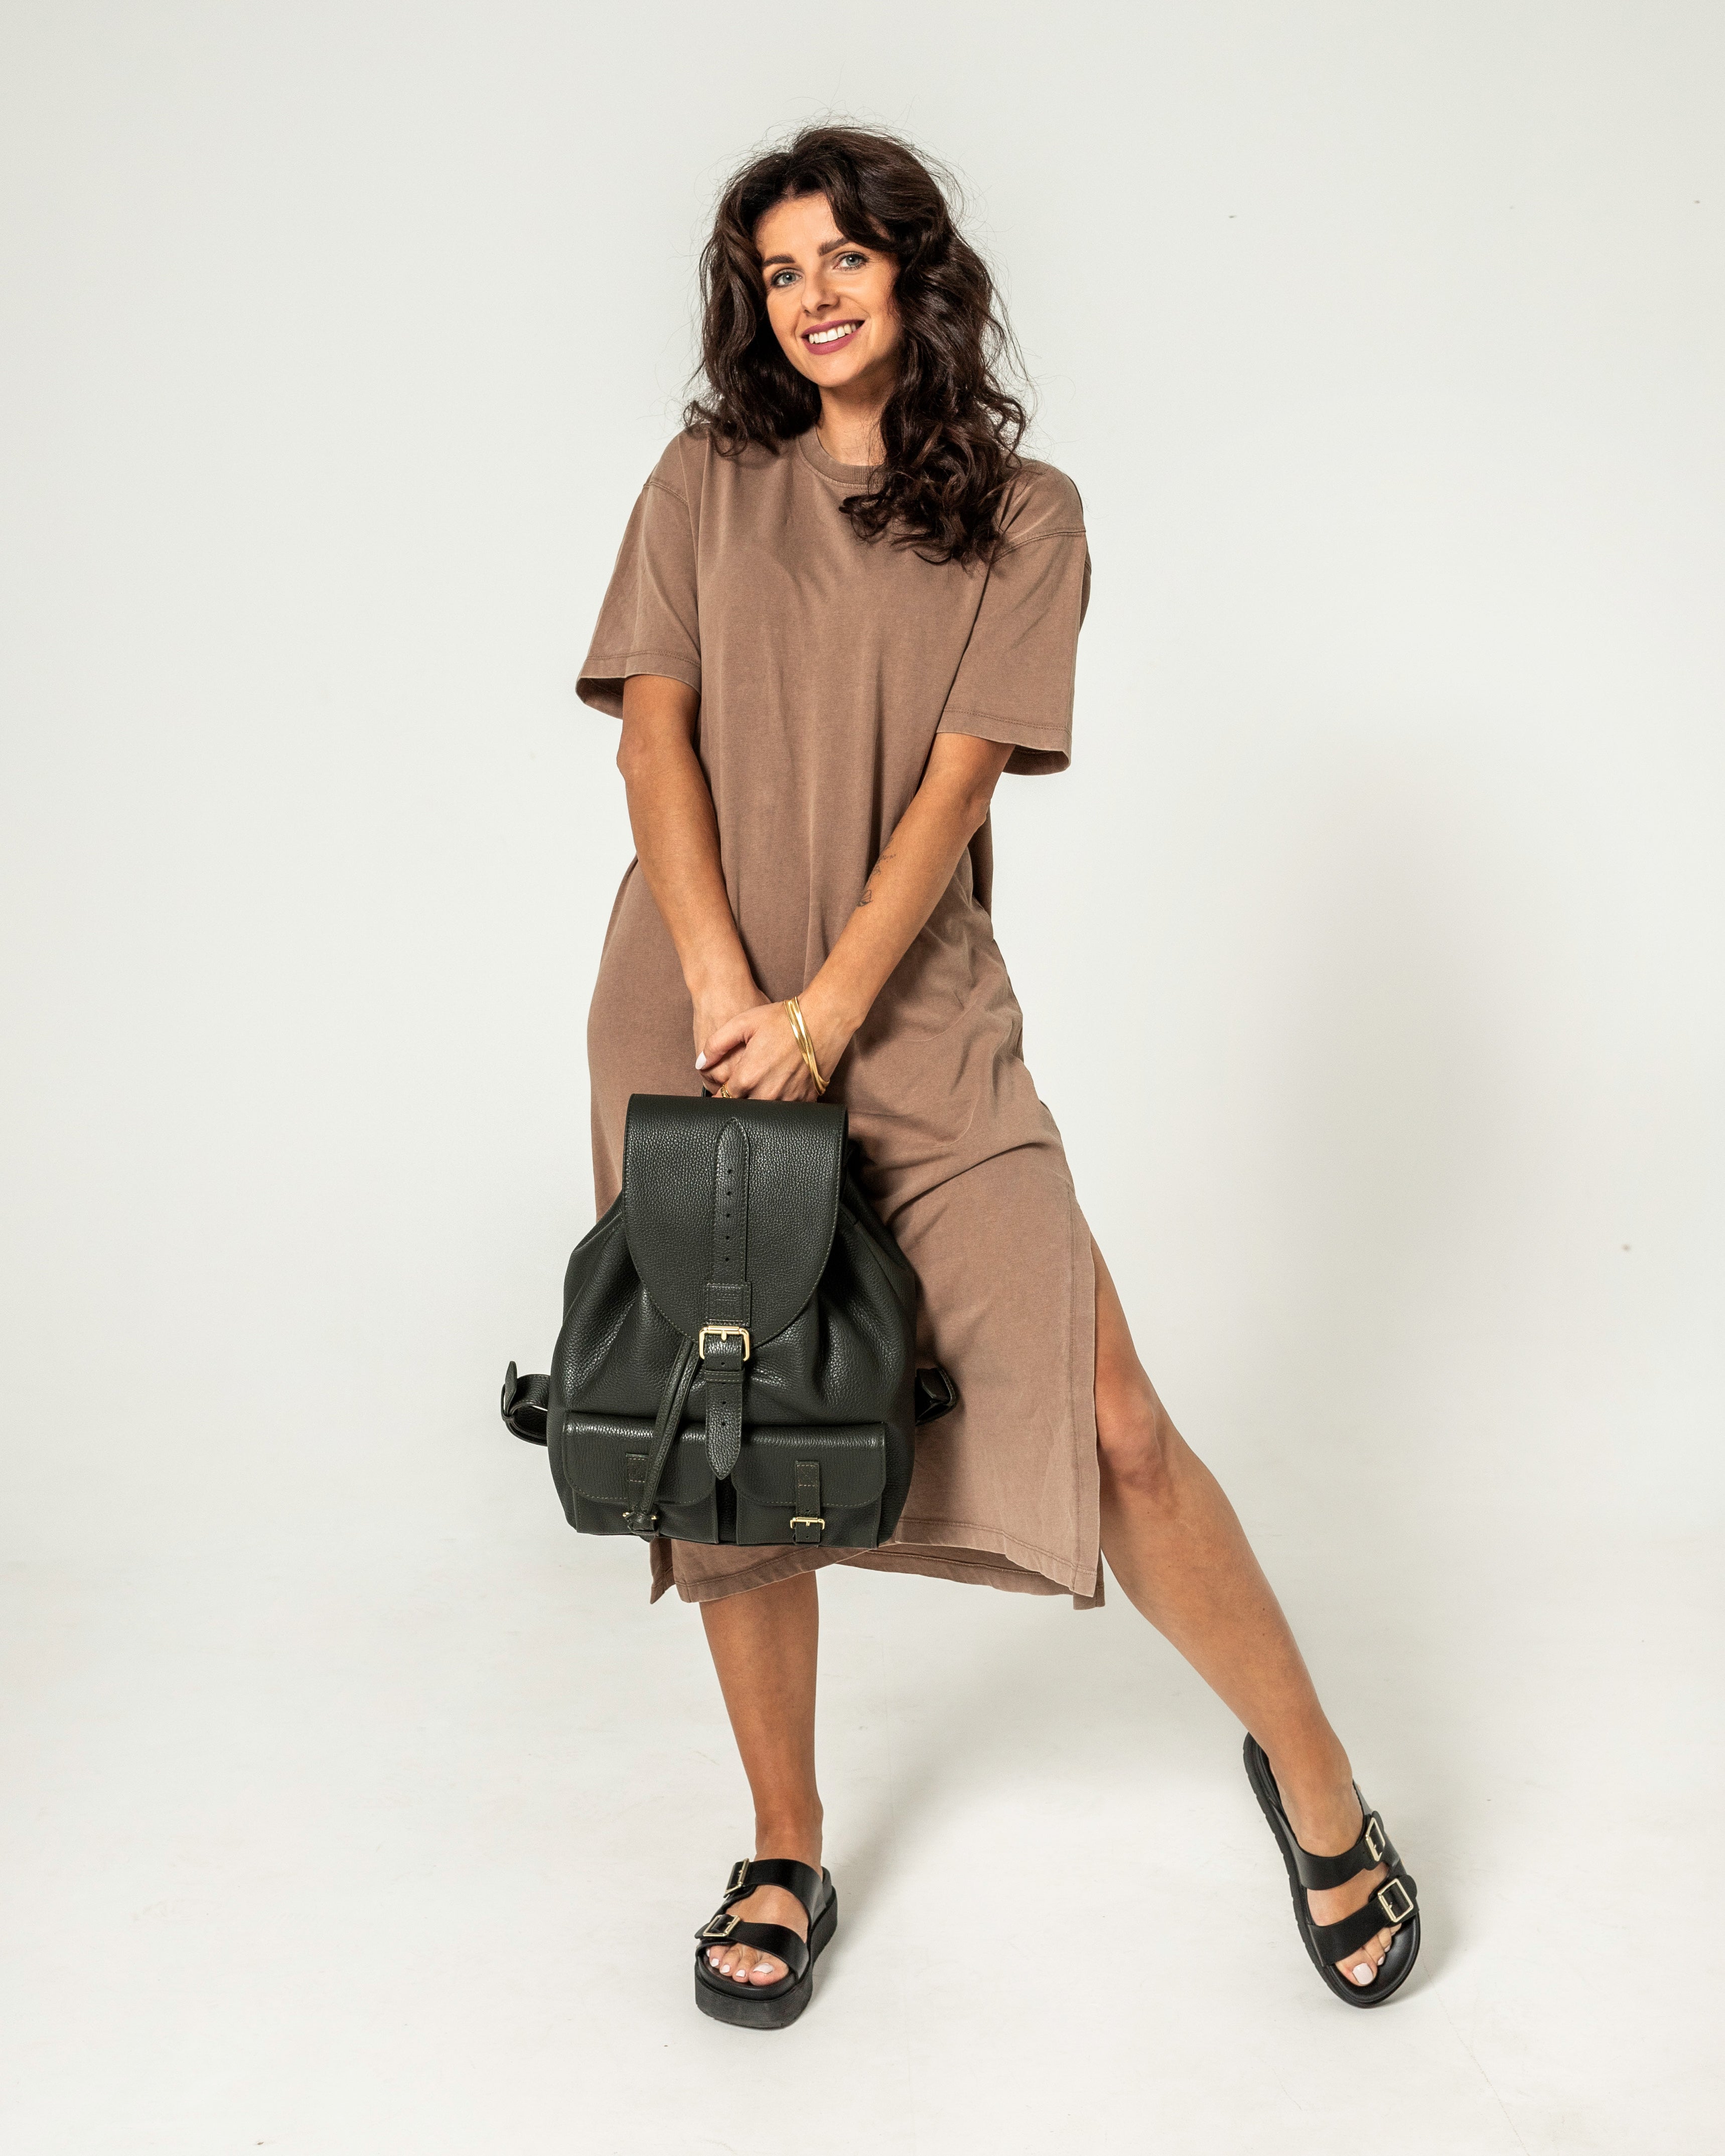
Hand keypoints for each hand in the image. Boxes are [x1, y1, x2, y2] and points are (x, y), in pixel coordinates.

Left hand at [697, 983, 855, 1100]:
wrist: (823, 1019)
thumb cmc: (783, 1019)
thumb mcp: (743, 1023)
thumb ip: (716, 1044)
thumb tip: (700, 1062)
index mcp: (747, 1077)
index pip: (724, 1098)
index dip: (721, 1095)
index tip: (722, 1091)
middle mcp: (767, 1093)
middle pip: (744, 1108)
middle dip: (740, 1100)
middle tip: (742, 1087)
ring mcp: (788, 1098)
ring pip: (766, 1112)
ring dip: (761, 1103)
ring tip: (763, 1085)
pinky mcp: (807, 1098)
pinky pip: (789, 1110)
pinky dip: (783, 1103)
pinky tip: (783, 1088)